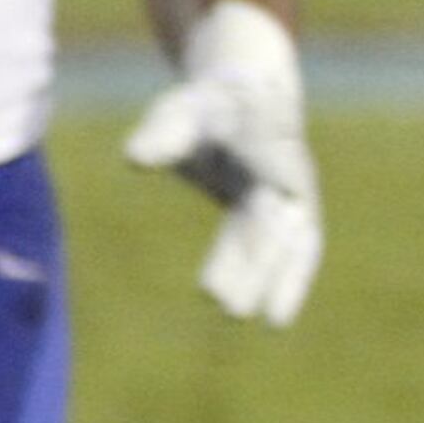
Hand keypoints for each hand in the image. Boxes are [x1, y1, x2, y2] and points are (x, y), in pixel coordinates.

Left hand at [124, 0, 321, 325]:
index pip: (271, 164)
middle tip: (226, 300)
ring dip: (265, 279)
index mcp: (267, 139)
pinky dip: (283, 283)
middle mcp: (288, 174)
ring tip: (236, 314)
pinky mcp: (280, 220)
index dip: (271, 182)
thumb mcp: (183, 112)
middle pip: (273, 222)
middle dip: (255, 260)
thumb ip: (164, 136)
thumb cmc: (208, 107)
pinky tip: (272, 319)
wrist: (246, 103)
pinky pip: (284, 256)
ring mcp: (289, 200)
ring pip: (282, 246)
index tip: (274, 204)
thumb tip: (134, 159)